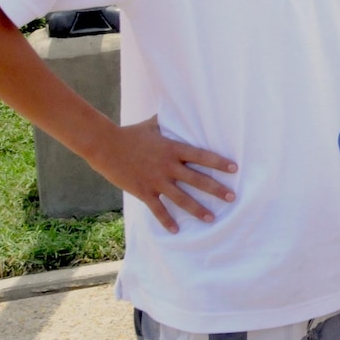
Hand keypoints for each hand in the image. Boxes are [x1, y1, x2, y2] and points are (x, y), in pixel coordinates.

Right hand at [88, 116, 236, 232]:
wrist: (105, 145)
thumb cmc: (131, 133)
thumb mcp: (153, 124)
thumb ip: (169, 122)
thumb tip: (179, 109)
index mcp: (173, 149)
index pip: (202, 156)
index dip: (219, 162)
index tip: (234, 169)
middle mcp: (168, 166)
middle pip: (197, 180)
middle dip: (216, 189)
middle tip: (233, 198)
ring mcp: (156, 180)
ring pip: (181, 198)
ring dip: (197, 209)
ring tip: (212, 218)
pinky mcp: (143, 191)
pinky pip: (158, 209)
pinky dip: (167, 220)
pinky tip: (176, 230)